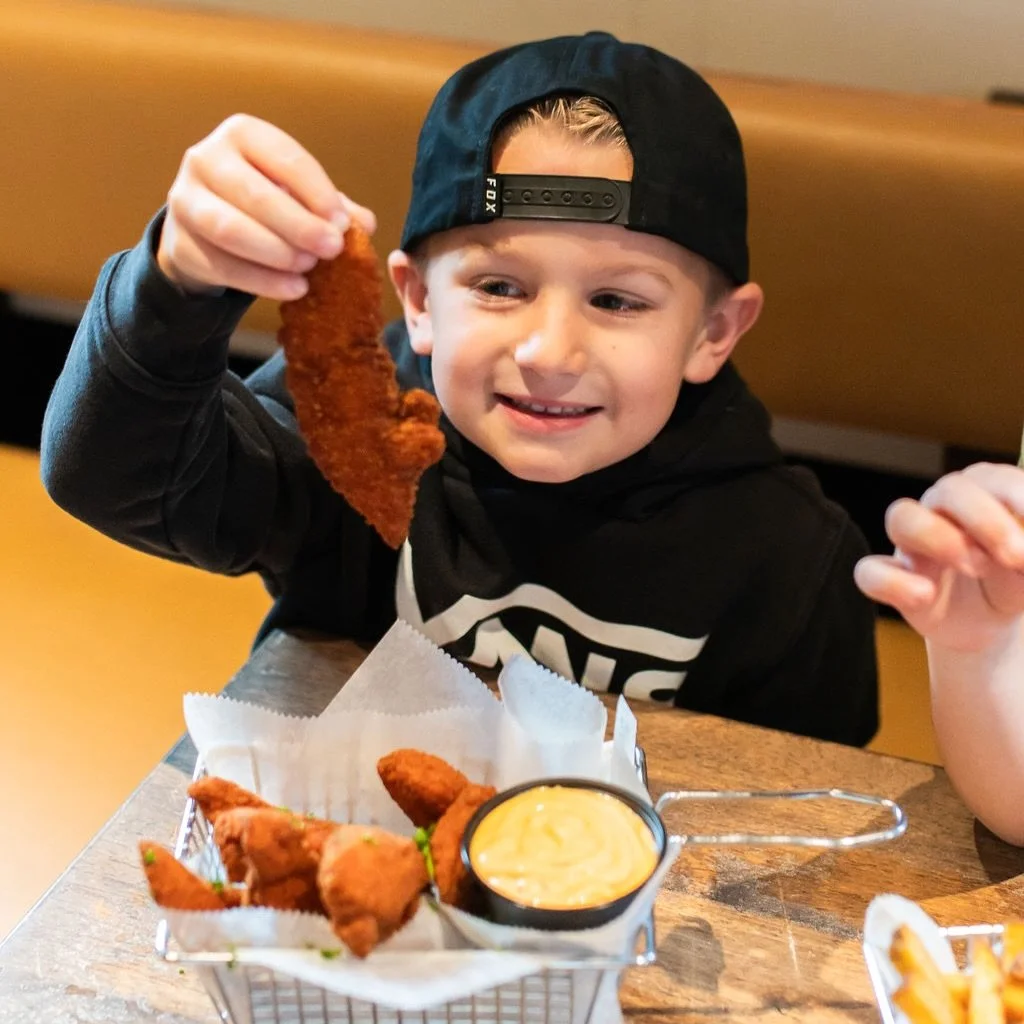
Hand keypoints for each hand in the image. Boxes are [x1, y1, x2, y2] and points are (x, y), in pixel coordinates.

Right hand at [157, 114, 376, 299]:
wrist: (204, 230)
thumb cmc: (261, 203)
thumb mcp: (296, 194)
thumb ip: (331, 206)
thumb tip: (365, 224)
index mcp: (242, 134)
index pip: (285, 158)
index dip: (317, 192)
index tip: (343, 224)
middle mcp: (206, 158)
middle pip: (255, 194)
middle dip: (299, 225)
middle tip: (332, 250)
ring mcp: (185, 200)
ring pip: (231, 229)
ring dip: (277, 252)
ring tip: (309, 268)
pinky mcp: (180, 243)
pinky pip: (223, 265)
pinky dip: (262, 281)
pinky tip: (294, 289)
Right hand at [854, 463, 1023, 651]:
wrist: (988, 625)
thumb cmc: (1012, 581)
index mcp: (984, 494)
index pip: (993, 479)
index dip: (1017, 495)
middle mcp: (943, 509)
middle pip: (949, 490)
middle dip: (986, 521)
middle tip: (1018, 557)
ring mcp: (912, 543)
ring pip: (902, 517)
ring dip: (938, 537)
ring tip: (976, 568)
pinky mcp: (890, 578)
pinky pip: (870, 571)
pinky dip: (893, 581)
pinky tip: (924, 595)